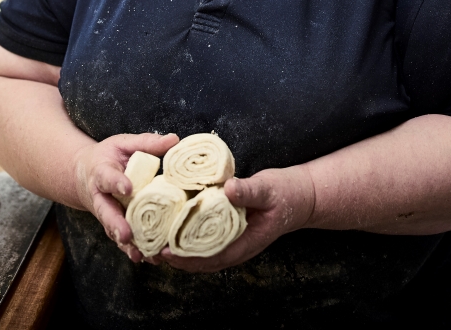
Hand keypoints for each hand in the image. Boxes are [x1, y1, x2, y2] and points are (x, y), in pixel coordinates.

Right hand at [72, 132, 179, 262]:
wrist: (84, 174)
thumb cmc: (107, 156)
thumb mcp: (123, 143)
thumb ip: (147, 143)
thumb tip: (174, 139)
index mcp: (102, 173)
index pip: (108, 177)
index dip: (116, 182)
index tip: (127, 188)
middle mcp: (101, 197)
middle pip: (106, 212)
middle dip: (115, 224)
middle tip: (125, 235)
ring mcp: (106, 213)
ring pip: (113, 230)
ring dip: (125, 244)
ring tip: (139, 255)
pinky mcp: (113, 224)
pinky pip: (121, 239)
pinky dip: (132, 250)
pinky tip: (147, 259)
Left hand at [155, 165, 315, 272]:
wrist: (301, 196)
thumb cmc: (287, 194)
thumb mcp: (269, 188)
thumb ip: (249, 191)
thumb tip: (228, 189)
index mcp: (244, 243)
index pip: (210, 258)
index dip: (186, 257)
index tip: (165, 250)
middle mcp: (235, 247)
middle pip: (199, 261)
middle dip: (174, 258)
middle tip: (148, 247)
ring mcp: (232, 241)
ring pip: (199, 254)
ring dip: (176, 250)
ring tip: (152, 241)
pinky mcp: (228, 231)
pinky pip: (203, 240)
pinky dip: (186, 238)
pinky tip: (171, 227)